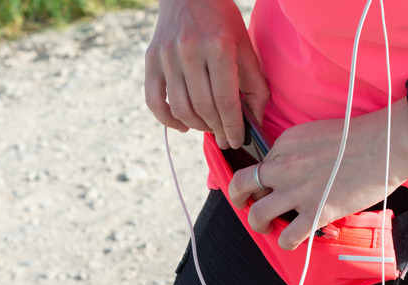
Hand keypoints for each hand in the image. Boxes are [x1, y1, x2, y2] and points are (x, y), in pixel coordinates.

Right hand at [144, 0, 269, 147]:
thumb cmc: (222, 20)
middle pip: (204, 107)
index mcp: (218, 47)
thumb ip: (254, 84)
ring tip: (209, 128)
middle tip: (225, 137)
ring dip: (198, 126)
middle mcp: (190, 52)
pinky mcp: (151, 60)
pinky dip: (168, 120)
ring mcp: (167, 56)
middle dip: (217, 129)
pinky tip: (184, 126)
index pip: (226, 100)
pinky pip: (154, 101)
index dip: (233, 126)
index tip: (237, 140)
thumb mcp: (244, 46)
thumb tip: (255, 120)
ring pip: (181, 108)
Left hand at [229, 104, 407, 250]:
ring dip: (257, 224)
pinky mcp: (316, 212)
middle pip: (242, 185)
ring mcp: (298, 190)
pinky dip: (287, 242)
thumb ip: (298, 150)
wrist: (387, 144)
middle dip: (238, 198)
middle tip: (246, 204)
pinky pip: (288, 237)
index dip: (266, 176)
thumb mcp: (317, 132)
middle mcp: (284, 166)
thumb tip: (292, 170)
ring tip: (266, 226)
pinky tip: (294, 239)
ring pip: (257, 214)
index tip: (274, 183)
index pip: (261, 163)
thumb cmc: (360, 136)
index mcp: (285, 143)